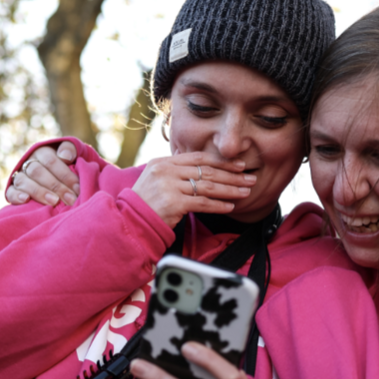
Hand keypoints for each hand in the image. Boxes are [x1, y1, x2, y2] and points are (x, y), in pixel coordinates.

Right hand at [7, 141, 80, 206]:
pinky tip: (26, 200)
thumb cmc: (68, 165)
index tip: (78, 187)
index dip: (65, 174)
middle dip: (56, 186)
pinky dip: (17, 196)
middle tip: (70, 199)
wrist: (57, 176)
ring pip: (24, 181)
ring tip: (54, 202)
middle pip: (38, 172)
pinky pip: (10, 192)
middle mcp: (28, 162)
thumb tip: (65, 157)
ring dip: (39, 192)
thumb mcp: (72, 152)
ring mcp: (19, 176)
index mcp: (42, 152)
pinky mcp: (13, 190)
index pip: (51, 161)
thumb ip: (70, 149)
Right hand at [132, 153, 255, 228]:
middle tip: (249, 178)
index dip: (221, 161)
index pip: (198, 157)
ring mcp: (169, 186)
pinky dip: (218, 205)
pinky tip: (230, 206)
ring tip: (245, 192)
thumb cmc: (145, 203)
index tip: (238, 165)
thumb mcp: (156, 179)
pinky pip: (202, 203)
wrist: (130, 221)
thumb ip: (175, 172)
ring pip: (207, 186)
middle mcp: (166, 171)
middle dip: (232, 175)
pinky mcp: (173, 203)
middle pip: (206, 171)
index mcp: (163, 162)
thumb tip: (198, 167)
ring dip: (230, 189)